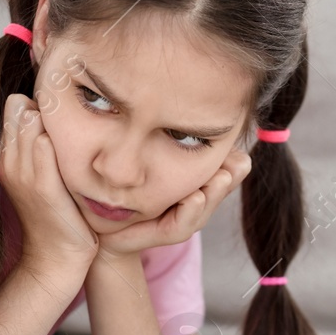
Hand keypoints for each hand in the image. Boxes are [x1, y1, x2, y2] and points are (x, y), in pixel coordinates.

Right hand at [0, 93, 97, 273]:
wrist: (56, 256)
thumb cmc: (58, 210)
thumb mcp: (42, 172)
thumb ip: (42, 142)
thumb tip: (59, 111)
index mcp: (5, 154)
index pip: (16, 103)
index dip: (40, 107)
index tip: (61, 126)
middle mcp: (7, 159)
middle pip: (22, 107)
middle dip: (48, 112)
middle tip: (71, 134)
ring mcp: (21, 172)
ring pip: (32, 120)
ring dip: (58, 126)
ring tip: (76, 148)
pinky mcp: (41, 186)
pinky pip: (44, 144)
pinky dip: (64, 144)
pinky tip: (80, 160)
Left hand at [95, 148, 252, 263]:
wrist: (97, 221)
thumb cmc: (123, 179)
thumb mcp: (148, 150)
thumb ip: (172, 135)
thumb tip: (193, 99)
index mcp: (196, 179)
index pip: (225, 170)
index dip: (234, 162)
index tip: (238, 149)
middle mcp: (192, 200)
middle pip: (220, 188)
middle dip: (230, 175)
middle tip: (237, 161)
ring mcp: (179, 219)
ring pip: (204, 206)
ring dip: (214, 193)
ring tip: (219, 178)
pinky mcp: (160, 234)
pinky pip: (179, 226)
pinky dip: (190, 212)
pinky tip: (194, 196)